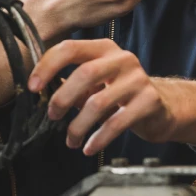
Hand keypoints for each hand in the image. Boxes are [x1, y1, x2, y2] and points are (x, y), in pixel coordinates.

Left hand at [28, 39, 175, 154]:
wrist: (162, 108)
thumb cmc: (121, 95)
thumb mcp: (96, 82)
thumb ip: (71, 82)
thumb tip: (39, 91)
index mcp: (104, 49)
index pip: (70, 48)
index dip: (47, 66)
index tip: (33, 87)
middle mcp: (123, 59)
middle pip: (85, 73)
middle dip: (62, 98)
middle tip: (52, 116)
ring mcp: (138, 79)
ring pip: (98, 102)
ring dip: (78, 126)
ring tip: (71, 140)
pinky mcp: (149, 101)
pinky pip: (116, 123)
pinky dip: (98, 138)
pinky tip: (89, 147)